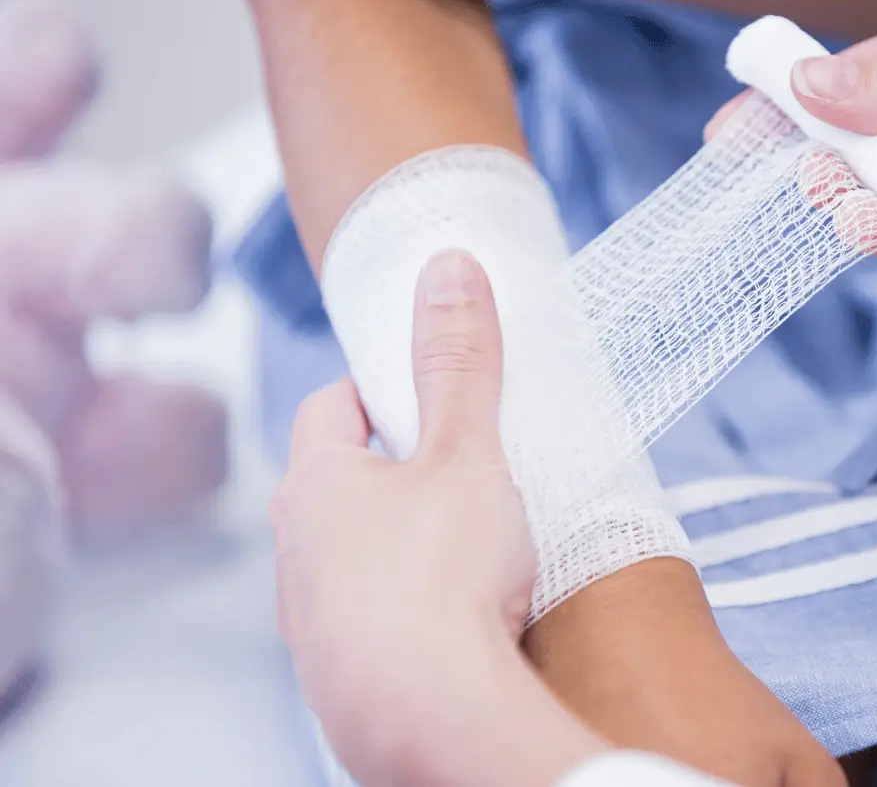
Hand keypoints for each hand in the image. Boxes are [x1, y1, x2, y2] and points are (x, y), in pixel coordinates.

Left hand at [272, 249, 602, 786]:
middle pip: (338, 485)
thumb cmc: (442, 580)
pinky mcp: (338, 680)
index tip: (423, 394)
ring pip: (349, 558)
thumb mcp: (466, 454)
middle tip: (458, 466)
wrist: (432, 722)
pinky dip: (403, 610)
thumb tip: (448, 266)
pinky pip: (366, 622)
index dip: (377, 391)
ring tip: (466, 548)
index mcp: (316, 487)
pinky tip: (454, 621)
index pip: (333, 409)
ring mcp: (312, 623)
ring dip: (395, 544)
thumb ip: (459, 362)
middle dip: (391, 469)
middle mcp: (297, 555)